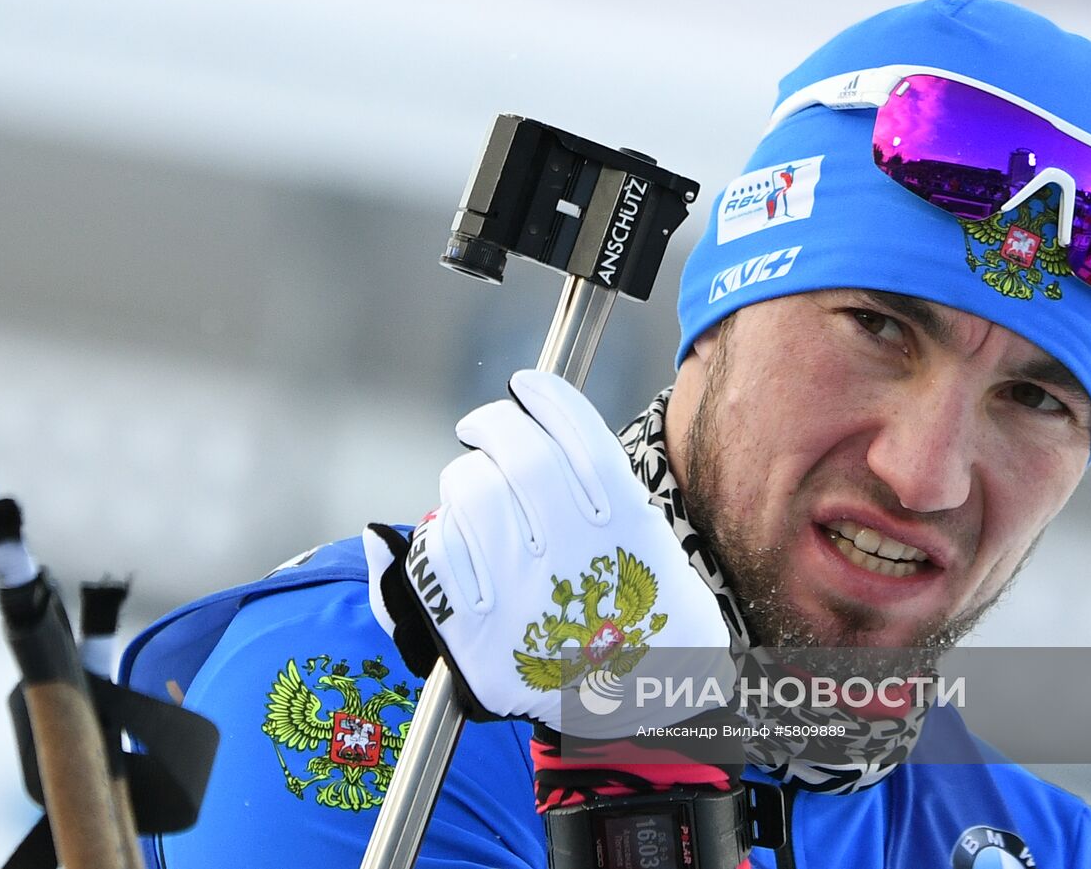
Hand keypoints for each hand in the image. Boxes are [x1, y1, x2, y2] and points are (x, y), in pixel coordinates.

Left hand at [365, 370, 734, 738]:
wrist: (642, 705)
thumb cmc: (642, 614)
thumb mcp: (650, 541)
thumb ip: (603, 484)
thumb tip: (524, 430)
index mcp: (624, 522)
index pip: (575, 432)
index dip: (544, 396)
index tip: (525, 384)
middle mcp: (574, 549)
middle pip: (516, 454)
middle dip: (492, 426)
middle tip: (484, 429)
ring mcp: (524, 590)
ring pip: (471, 496)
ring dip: (466, 480)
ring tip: (477, 490)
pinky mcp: (481, 633)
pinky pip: (439, 555)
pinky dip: (443, 537)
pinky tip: (461, 539)